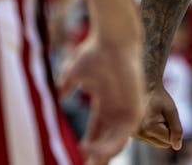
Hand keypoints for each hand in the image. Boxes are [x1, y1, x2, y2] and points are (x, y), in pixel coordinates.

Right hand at [58, 35, 143, 164]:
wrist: (113, 39)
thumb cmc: (94, 52)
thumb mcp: (74, 74)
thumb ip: (65, 88)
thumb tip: (54, 95)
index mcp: (105, 103)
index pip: (96, 132)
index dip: (86, 146)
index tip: (74, 155)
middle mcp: (117, 108)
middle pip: (106, 140)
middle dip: (94, 154)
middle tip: (82, 164)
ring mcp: (127, 108)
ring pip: (116, 140)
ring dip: (102, 153)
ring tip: (89, 162)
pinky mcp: (136, 106)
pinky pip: (126, 133)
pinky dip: (112, 145)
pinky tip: (97, 153)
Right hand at [135, 85, 183, 150]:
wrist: (145, 87)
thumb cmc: (160, 97)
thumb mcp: (172, 111)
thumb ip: (176, 129)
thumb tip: (177, 147)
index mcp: (148, 127)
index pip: (168, 140)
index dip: (172, 127)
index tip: (167, 115)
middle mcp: (138, 133)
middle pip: (161, 144)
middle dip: (166, 131)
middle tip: (162, 115)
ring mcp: (133, 134)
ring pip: (155, 143)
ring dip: (159, 132)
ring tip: (155, 116)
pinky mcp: (132, 134)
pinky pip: (149, 140)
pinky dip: (153, 132)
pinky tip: (150, 119)